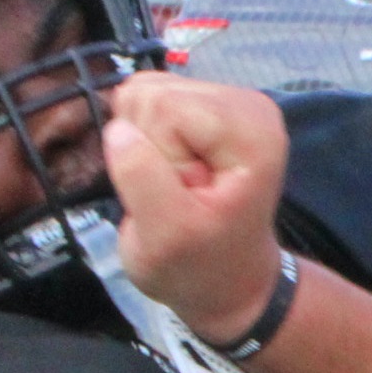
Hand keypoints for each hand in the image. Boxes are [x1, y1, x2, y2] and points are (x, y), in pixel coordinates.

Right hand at [105, 73, 290, 344]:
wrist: (226, 279)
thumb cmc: (200, 266)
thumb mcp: (166, 237)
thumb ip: (142, 179)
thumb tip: (119, 130)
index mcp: (252, 131)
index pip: (164, 107)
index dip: (157, 154)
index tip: (182, 194)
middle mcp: (246, 104)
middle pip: (153, 94)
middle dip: (150, 147)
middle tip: (178, 192)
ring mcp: (225, 100)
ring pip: (142, 94)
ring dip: (146, 144)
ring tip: (178, 184)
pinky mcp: (201, 103)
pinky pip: (142, 100)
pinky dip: (146, 138)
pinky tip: (173, 170)